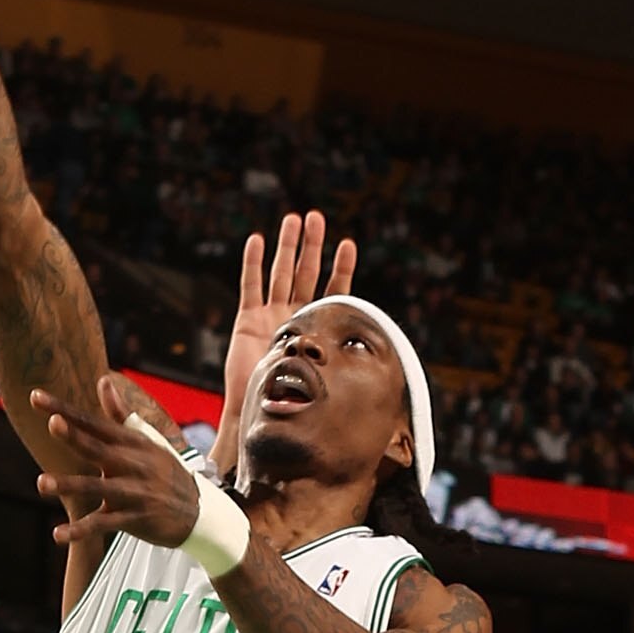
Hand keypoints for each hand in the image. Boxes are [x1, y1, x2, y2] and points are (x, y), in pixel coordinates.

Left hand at [37, 379, 201, 549]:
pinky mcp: (135, 519)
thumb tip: (102, 381)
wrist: (200, 513)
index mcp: (131, 443)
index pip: (93, 423)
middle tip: (53, 424)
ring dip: (70, 486)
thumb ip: (120, 413)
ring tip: (42, 483)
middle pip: (99, 448)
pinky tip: (58, 534)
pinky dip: (81, 531)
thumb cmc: (166, 473)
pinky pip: (104, 525)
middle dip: (76, 437)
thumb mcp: (147, 440)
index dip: (65, 410)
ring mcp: (134, 492)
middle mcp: (132, 464)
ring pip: (98, 488)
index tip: (35, 396)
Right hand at [218, 212, 356, 468]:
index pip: (331, 291)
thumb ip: (344, 361)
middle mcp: (294, 316)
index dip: (340, 269)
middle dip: (312, 246)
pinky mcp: (248, 319)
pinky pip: (251, 285)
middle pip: (305, 273)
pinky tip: (257, 240)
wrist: (259, 413)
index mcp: (316, 328)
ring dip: (287, 246)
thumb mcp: (324, 376)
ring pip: (280, 272)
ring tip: (294, 219)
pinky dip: (253, 262)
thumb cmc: (292, 401)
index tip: (348, 245)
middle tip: (317, 219)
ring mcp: (270, 315)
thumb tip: (385, 361)